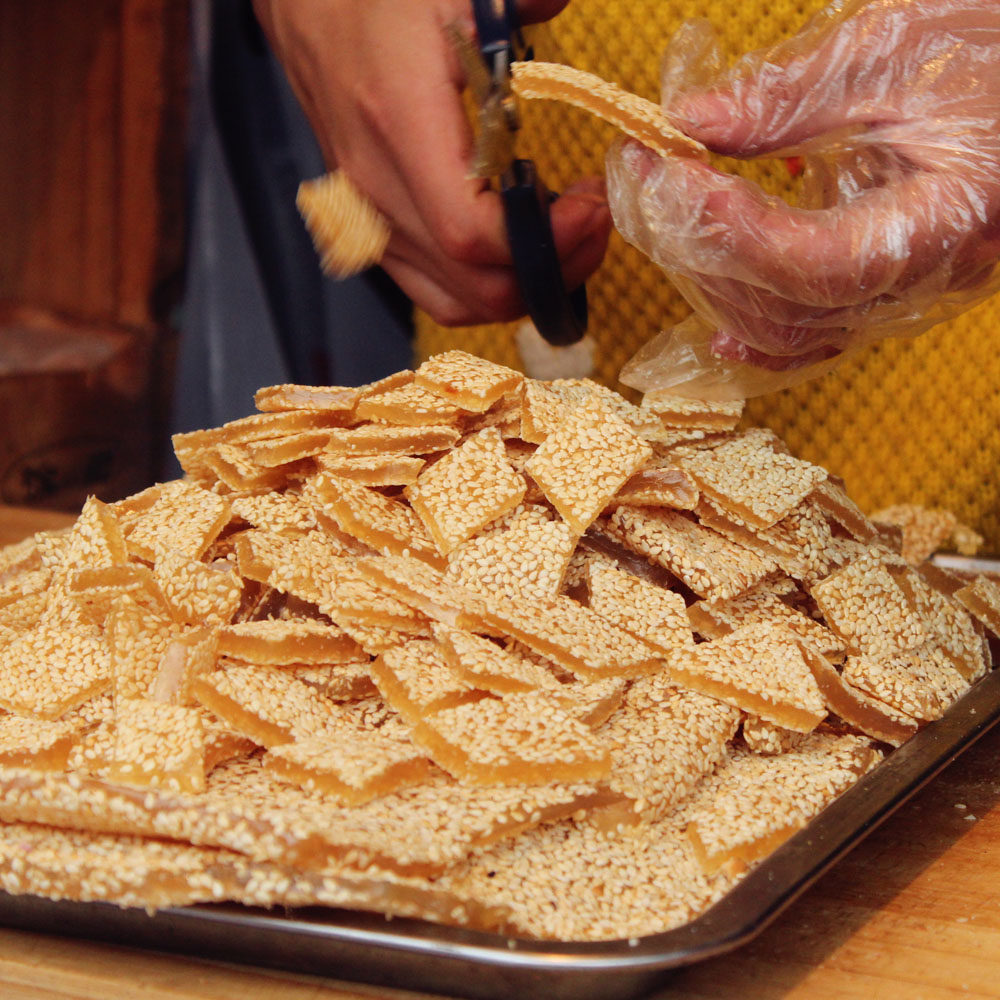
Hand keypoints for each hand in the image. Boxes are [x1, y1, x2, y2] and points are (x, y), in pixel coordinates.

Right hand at [254, 0, 611, 325]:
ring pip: (457, 301)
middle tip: (593, 221)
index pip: (471, 233)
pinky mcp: (372, 229)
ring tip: (565, 238)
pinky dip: (485, 286)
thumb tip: (558, 1)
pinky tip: (518, 250)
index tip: (590, 204)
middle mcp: (378, 188)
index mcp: (400, 124)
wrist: (303, 6)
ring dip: (524, 286)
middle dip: (552, 270)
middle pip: (475, 285)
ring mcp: (370, 218)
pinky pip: (433, 290)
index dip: (542, 241)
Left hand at [607, 0, 999, 370]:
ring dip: (707, 279)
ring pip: (783, 333)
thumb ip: (785, 95)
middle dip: (695, 245)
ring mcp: (898, 301)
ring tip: (660, 209)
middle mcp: (922, 283)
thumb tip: (687, 121)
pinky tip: (712, 326)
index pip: (818, 263)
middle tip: (640, 174)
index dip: (732, 232)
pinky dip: (752, 332)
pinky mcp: (877, 301)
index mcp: (945, 220)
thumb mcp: (893, 52)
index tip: (671, 174)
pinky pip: (807, 342)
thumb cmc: (990, 58)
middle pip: (783, 306)